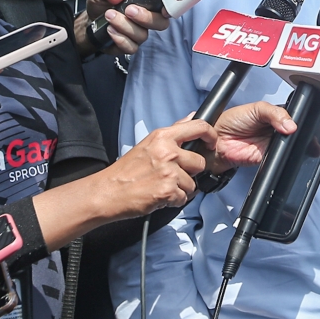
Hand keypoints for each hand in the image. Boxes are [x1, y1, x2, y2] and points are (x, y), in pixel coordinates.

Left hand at [75, 0, 169, 55]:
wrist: (88, 21)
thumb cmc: (101, 5)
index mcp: (146, 4)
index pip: (165, 6)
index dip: (168, 8)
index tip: (162, 9)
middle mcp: (146, 20)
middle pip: (160, 23)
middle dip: (146, 17)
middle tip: (129, 10)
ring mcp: (139, 34)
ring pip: (142, 35)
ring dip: (125, 25)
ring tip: (110, 16)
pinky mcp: (129, 46)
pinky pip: (131, 46)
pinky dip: (120, 38)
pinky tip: (110, 30)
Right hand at [94, 118, 216, 218]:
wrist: (107, 192)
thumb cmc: (126, 170)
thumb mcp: (149, 143)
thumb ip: (174, 132)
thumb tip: (191, 117)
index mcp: (162, 136)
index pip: (199, 127)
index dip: (211, 135)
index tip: (212, 142)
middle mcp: (167, 151)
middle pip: (200, 162)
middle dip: (190, 172)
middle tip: (173, 175)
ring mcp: (168, 171)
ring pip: (192, 184)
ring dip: (181, 189)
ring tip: (163, 186)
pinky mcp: (167, 190)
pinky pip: (183, 198)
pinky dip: (174, 201)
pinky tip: (160, 196)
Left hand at [209, 101, 319, 172]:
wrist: (218, 142)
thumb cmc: (233, 120)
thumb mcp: (256, 108)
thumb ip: (275, 113)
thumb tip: (291, 125)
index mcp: (280, 112)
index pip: (304, 110)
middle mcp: (283, 127)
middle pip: (310, 127)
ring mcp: (280, 143)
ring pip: (305, 143)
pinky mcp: (275, 158)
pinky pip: (292, 157)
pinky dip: (304, 157)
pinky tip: (316, 153)